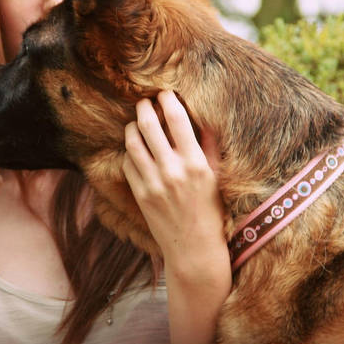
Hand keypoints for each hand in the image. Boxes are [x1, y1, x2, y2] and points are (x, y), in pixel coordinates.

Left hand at [122, 90, 230, 343]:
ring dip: (132, 127)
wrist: (194, 250)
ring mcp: (153, 183)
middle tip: (145, 101)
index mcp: (196, 163)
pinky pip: (127, 163)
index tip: (166, 93)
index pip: (177, 119)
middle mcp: (172, 171)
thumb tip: (203, 117)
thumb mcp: (216, 177)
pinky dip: (129, 152)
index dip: (169, 100)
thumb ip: (208, 146)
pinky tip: (136, 149)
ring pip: (133, 142)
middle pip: (149, 125)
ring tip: (137, 122)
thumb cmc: (211, 212)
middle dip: (145, 107)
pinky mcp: (140, 194)